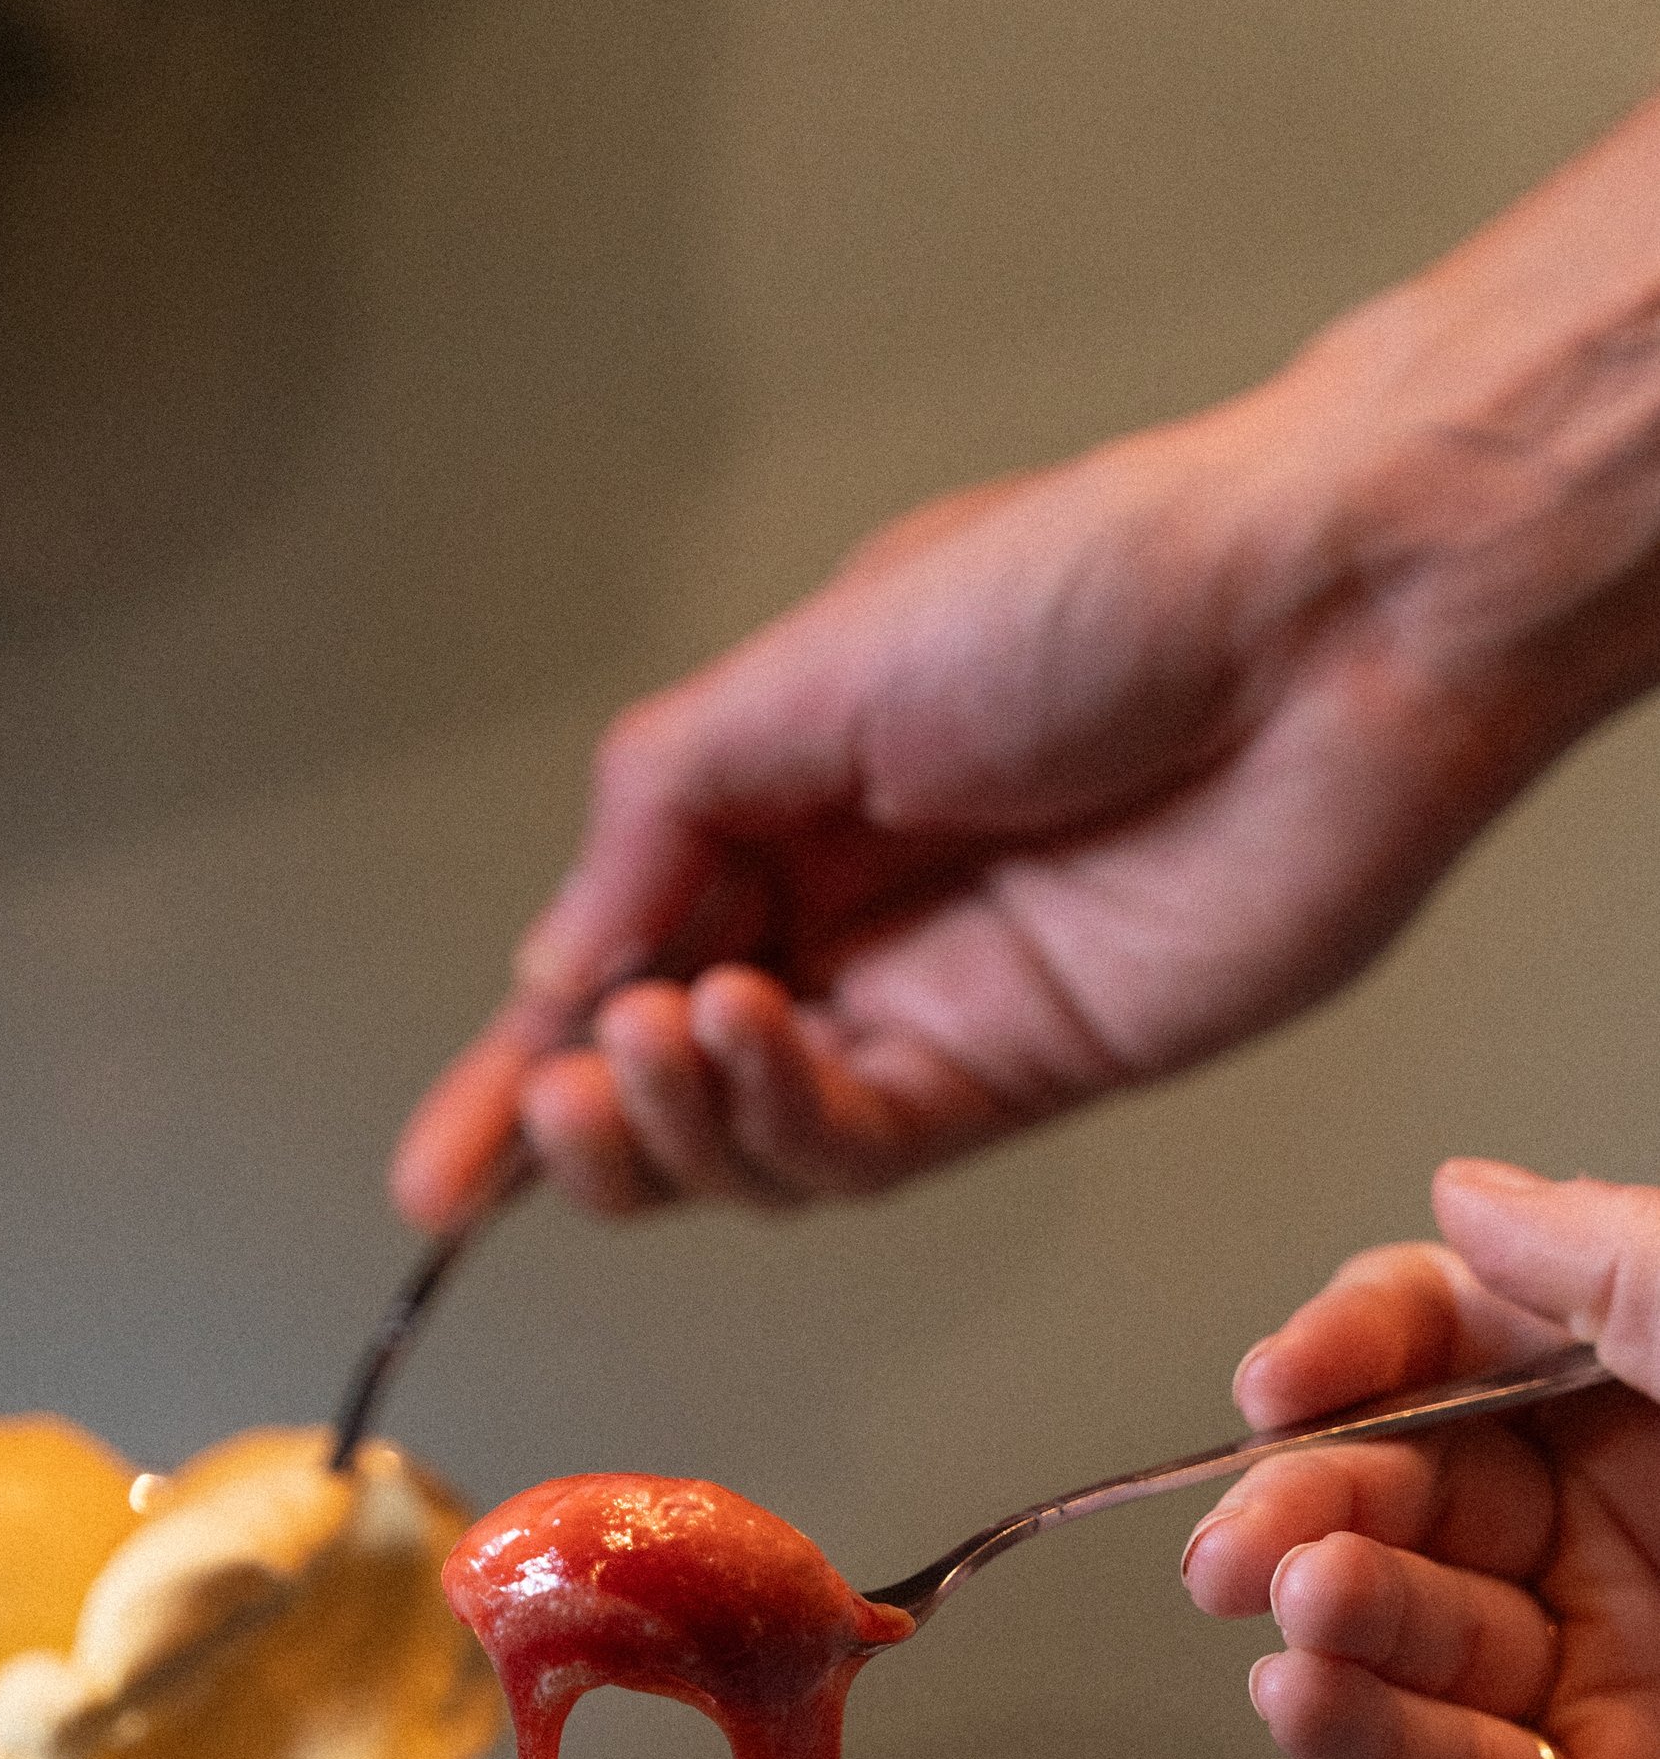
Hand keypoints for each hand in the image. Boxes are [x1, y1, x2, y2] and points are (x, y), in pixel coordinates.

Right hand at [392, 96, 1659, 1232]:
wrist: (1320, 626)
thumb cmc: (1102, 585)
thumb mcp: (810, 664)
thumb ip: (661, 816)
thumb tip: (557, 964)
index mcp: (776, 802)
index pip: (606, 974)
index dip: (513, 1082)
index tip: (439, 1174)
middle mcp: (842, 920)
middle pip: (663, 1087)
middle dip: (580, 1116)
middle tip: (559, 1095)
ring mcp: (925, 1009)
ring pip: (748, 1144)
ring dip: (673, 1115)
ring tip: (653, 1041)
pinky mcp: (1014, 1077)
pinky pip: (858, 1144)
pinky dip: (781, 1113)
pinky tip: (756, 1032)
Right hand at [1182, 1162, 1659, 1758]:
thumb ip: (1628, 1265)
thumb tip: (1473, 1197)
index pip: (1468, 1340)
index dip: (1363, 1347)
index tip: (1288, 1376)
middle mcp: (1632, 1530)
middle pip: (1410, 1489)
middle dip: (1310, 1497)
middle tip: (1254, 1528)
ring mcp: (1604, 1678)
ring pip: (1405, 1635)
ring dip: (1324, 1613)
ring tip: (1293, 1599)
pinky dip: (1354, 1742)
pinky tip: (1301, 1696)